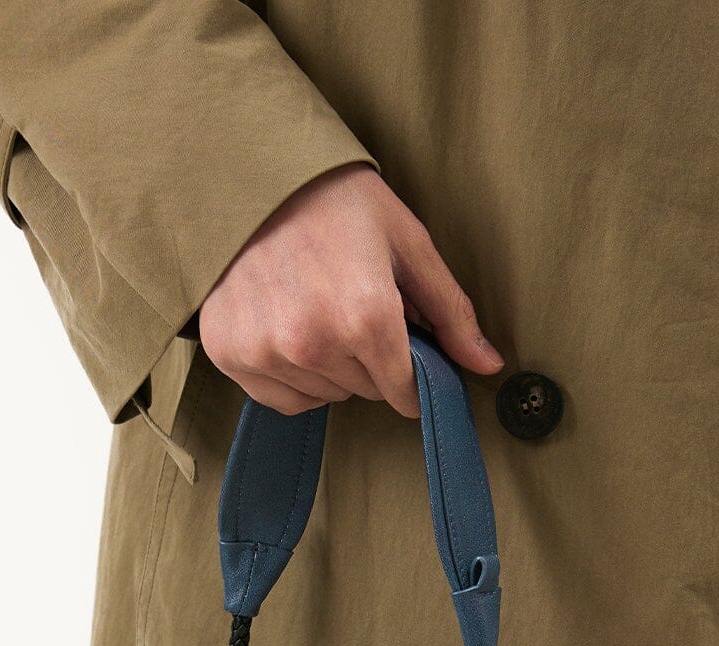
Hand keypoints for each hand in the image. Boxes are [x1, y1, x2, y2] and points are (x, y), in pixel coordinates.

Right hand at [198, 162, 502, 416]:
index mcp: (365, 316)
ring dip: (329, 367)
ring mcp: (266, 352)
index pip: (404, 391)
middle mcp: (313, 343)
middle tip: (351, 305)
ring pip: (324, 396)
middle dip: (369, 360)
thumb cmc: (335, 201)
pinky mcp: (230, 355)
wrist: (251, 174)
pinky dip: (291, 376)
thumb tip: (489, 366)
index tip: (405, 353)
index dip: (411, 375)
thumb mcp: (406, 242)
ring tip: (315, 309)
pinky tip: (286, 327)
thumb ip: (450, 311)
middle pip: (364, 391)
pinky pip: (281, 399)